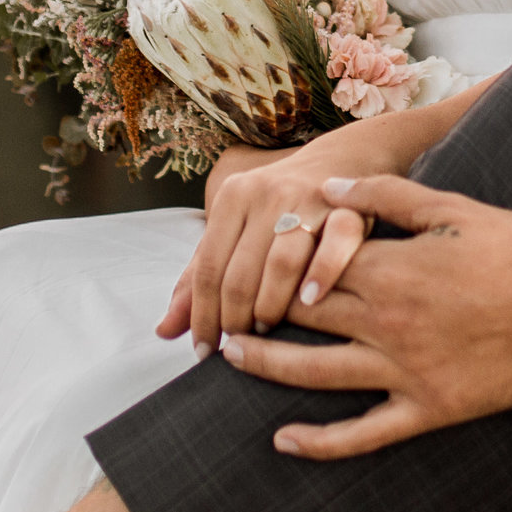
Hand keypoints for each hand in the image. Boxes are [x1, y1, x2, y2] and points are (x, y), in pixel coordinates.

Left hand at [161, 116, 430, 353]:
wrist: (345, 160)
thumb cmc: (281, 206)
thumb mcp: (235, 230)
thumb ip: (200, 278)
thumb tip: (164, 331)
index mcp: (233, 196)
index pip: (207, 269)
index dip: (201, 316)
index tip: (202, 352)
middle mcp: (267, 193)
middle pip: (240, 272)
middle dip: (234, 319)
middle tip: (238, 344)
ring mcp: (309, 199)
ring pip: (281, 264)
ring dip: (271, 306)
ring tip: (267, 328)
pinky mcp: (348, 208)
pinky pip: (335, 246)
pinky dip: (321, 276)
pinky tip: (310, 302)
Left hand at [215, 175, 511, 459]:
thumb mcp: (457, 207)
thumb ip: (391, 196)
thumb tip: (333, 187)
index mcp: (394, 269)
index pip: (315, 264)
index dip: (278, 260)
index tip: (252, 256)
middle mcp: (388, 322)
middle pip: (303, 317)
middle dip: (258, 311)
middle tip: (225, 309)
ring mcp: (403, 370)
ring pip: (316, 373)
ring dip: (267, 366)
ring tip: (233, 357)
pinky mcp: (425, 408)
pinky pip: (362, 433)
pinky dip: (319, 442)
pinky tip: (284, 440)